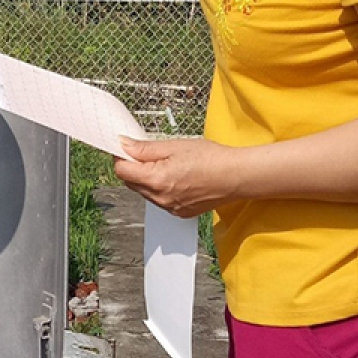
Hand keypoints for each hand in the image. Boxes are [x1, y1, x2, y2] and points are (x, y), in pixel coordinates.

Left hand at [113, 136, 241, 218]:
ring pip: (145, 192)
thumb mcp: (175, 146)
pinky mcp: (179, 212)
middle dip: (134, 167)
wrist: (236, 176)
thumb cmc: (211, 159)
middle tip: (150, 153)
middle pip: (131, 182)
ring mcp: (170, 208)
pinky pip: (160, 200)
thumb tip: (123, 145)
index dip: (121, 157)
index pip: (122, 171)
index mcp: (157, 180)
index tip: (126, 148)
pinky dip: (161, 189)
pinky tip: (178, 177)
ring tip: (169, 164)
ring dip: (148, 178)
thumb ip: (145, 148)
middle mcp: (160, 198)